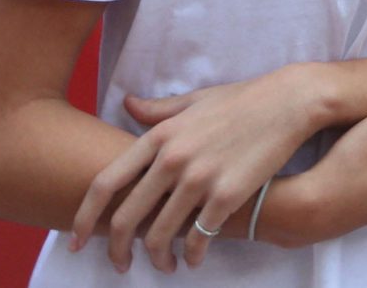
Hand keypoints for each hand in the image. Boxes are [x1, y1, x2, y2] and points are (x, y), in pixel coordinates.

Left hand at [71, 64, 323, 271]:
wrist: (290, 102)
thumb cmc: (243, 100)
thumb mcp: (194, 101)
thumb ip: (157, 110)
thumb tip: (128, 104)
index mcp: (159, 135)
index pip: (104, 183)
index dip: (83, 217)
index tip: (75, 240)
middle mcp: (172, 158)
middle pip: (126, 218)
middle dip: (117, 250)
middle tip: (120, 265)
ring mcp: (200, 178)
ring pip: (161, 234)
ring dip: (157, 258)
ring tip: (164, 265)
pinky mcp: (228, 195)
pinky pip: (199, 238)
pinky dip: (192, 255)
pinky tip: (193, 259)